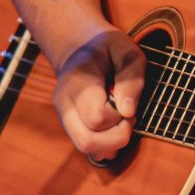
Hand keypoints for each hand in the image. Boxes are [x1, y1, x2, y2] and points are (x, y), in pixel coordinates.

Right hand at [48, 25, 145, 161]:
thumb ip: (131, 78)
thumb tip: (128, 112)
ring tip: (121, 122)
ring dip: (111, 143)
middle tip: (128, 118)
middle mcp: (64, 102)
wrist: (79, 47)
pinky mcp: (69, 124)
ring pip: (84, 147)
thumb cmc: (106, 47)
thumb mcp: (126, 50)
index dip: (119, 117)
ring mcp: (64, 116)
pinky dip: (104, 146)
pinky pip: (84, 147)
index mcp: (77, 82)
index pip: (96, 117)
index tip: (128, 103)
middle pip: (87, 141)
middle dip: (117, 137)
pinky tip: (113, 130)